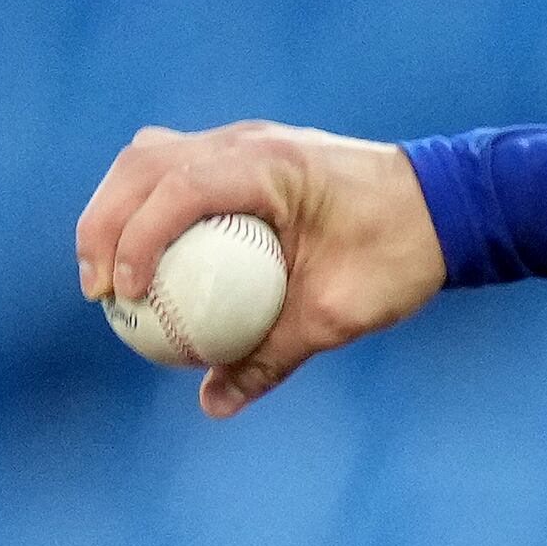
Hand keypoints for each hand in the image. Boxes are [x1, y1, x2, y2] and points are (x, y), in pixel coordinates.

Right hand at [75, 123, 448, 417]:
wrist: (450, 206)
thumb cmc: (402, 254)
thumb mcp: (341, 314)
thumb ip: (274, 355)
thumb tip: (213, 404)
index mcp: (272, 167)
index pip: (178, 188)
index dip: (134, 239)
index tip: (121, 296)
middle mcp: (250, 141)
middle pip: (143, 164)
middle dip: (103, 224)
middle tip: (97, 292)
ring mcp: (247, 140)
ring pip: (151, 159)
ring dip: (116, 209)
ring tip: (107, 275)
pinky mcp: (248, 154)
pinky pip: (177, 169)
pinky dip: (148, 205)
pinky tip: (146, 257)